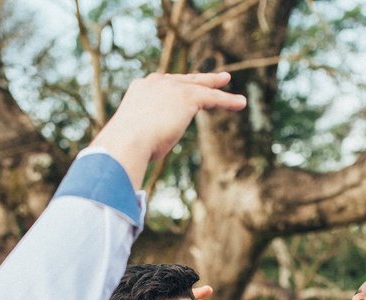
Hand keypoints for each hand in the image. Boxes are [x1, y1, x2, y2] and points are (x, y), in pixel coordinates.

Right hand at [91, 73, 246, 187]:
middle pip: (183, 79)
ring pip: (200, 86)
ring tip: (228, 83)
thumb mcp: (133, 138)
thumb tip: (142, 155)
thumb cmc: (125, 147)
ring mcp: (172, 87)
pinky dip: (227, 100)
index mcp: (140, 90)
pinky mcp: (187, 97)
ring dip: (216, 86)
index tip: (180, 87)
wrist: (127, 142)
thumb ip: (142, 137)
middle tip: (214, 77)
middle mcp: (156, 83)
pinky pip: (212, 97)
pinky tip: (241, 103)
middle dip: (198, 78)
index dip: (173, 87)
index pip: (162, 85)